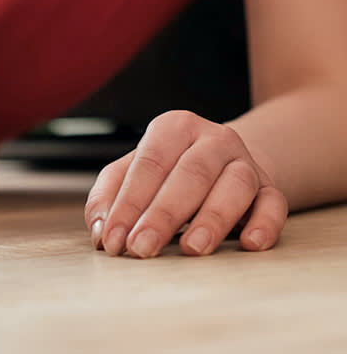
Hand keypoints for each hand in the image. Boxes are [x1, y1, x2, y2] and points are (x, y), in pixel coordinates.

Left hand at [85, 110, 287, 257]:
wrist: (223, 162)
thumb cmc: (168, 170)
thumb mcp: (132, 172)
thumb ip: (109, 196)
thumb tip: (100, 230)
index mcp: (173, 128)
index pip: (148, 165)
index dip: (128, 203)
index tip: (113, 239)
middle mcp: (212, 139)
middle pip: (189, 175)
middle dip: (162, 215)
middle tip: (141, 248)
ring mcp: (246, 162)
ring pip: (234, 186)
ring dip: (212, 219)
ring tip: (192, 248)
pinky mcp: (271, 188)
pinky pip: (274, 204)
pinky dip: (264, 224)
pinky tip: (248, 243)